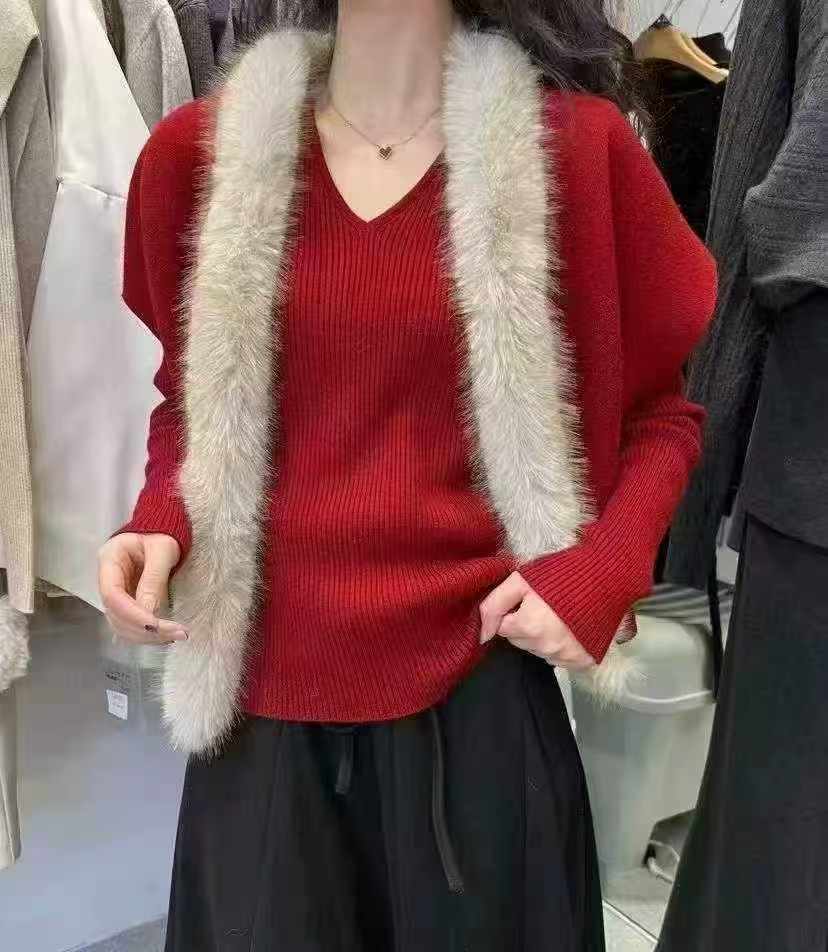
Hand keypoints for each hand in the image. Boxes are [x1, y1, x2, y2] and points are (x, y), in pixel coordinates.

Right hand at [98, 533, 187, 644]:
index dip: (132, 614)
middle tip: (177, 633)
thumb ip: (154, 579)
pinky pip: (132, 623)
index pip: (112, 595)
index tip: (157, 625)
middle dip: (144, 629)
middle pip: (115, 614)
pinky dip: (148, 633)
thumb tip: (150, 613)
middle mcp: (108, 579)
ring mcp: (117, 592)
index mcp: (109, 559)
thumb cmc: (163, 532)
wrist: (165, 529)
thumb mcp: (162, 550)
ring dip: (146, 635)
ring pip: (122, 624)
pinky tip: (168, 634)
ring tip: (176, 635)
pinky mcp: (129, 601)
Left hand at [479, 571, 594, 670]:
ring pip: (537, 650)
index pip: (503, 627)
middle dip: (525, 624)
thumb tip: (483, 636)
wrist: (606, 577)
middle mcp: (546, 648)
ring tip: (558, 615)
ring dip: (542, 636)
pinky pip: (559, 658)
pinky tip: (569, 628)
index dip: (513, 610)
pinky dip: (560, 645)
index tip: (528, 599)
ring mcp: (566, 657)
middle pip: (520, 640)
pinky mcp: (583, 661)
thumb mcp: (520, 579)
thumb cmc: (561, 574)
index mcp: (529, 627)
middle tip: (543, 605)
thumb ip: (494, 605)